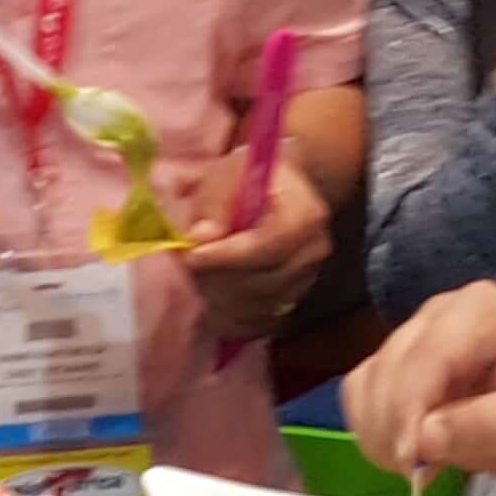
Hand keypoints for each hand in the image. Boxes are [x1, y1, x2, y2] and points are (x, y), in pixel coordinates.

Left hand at [177, 149, 333, 339]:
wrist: (280, 190)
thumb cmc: (250, 178)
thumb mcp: (228, 172)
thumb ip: (214, 202)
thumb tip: (201, 237)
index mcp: (305, 216)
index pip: (267, 248)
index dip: (226, 258)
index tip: (191, 255)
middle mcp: (312, 254)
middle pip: (260, 284)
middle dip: (215, 276)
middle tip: (183, 259)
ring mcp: (305, 282)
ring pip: (254, 307)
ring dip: (217, 296)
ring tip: (197, 271)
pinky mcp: (292, 301)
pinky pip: (257, 323)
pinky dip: (229, 316)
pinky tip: (211, 296)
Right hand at [347, 282, 495, 482]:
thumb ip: (488, 426)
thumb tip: (423, 439)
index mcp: (478, 311)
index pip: (422, 359)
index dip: (405, 413)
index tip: (411, 464)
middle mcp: (438, 315)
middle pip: (386, 370)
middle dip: (392, 428)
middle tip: (417, 476)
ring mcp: (419, 339)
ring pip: (367, 383)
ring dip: (378, 432)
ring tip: (415, 469)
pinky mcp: (407, 368)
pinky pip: (366, 396)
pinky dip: (375, 430)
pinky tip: (407, 456)